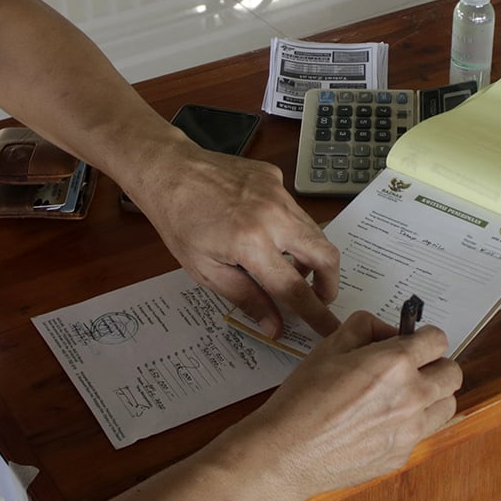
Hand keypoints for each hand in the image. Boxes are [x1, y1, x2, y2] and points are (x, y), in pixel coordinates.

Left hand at [126, 141, 340, 337]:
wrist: (170, 172)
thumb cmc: (179, 224)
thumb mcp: (206, 270)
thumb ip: (246, 298)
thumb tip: (276, 326)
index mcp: (251, 244)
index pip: (295, 288)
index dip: (316, 314)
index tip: (331, 329)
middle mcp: (273, 216)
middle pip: (324, 255)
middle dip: (329, 282)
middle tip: (319, 297)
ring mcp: (278, 193)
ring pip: (314, 231)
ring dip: (310, 256)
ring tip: (286, 267)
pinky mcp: (276, 178)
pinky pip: (295, 210)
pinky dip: (290, 229)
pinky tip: (265, 230)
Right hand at [237, 312, 461, 500]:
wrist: (286, 453)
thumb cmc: (302, 400)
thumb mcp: (329, 347)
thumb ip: (365, 328)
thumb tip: (388, 331)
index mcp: (395, 364)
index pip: (438, 340)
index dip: (424, 338)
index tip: (413, 342)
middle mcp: (411, 396)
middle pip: (453, 374)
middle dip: (435, 365)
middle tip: (412, 368)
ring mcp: (410, 430)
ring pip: (447, 406)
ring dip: (433, 396)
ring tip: (403, 396)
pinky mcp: (402, 455)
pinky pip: (423, 433)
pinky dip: (412, 425)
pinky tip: (382, 423)